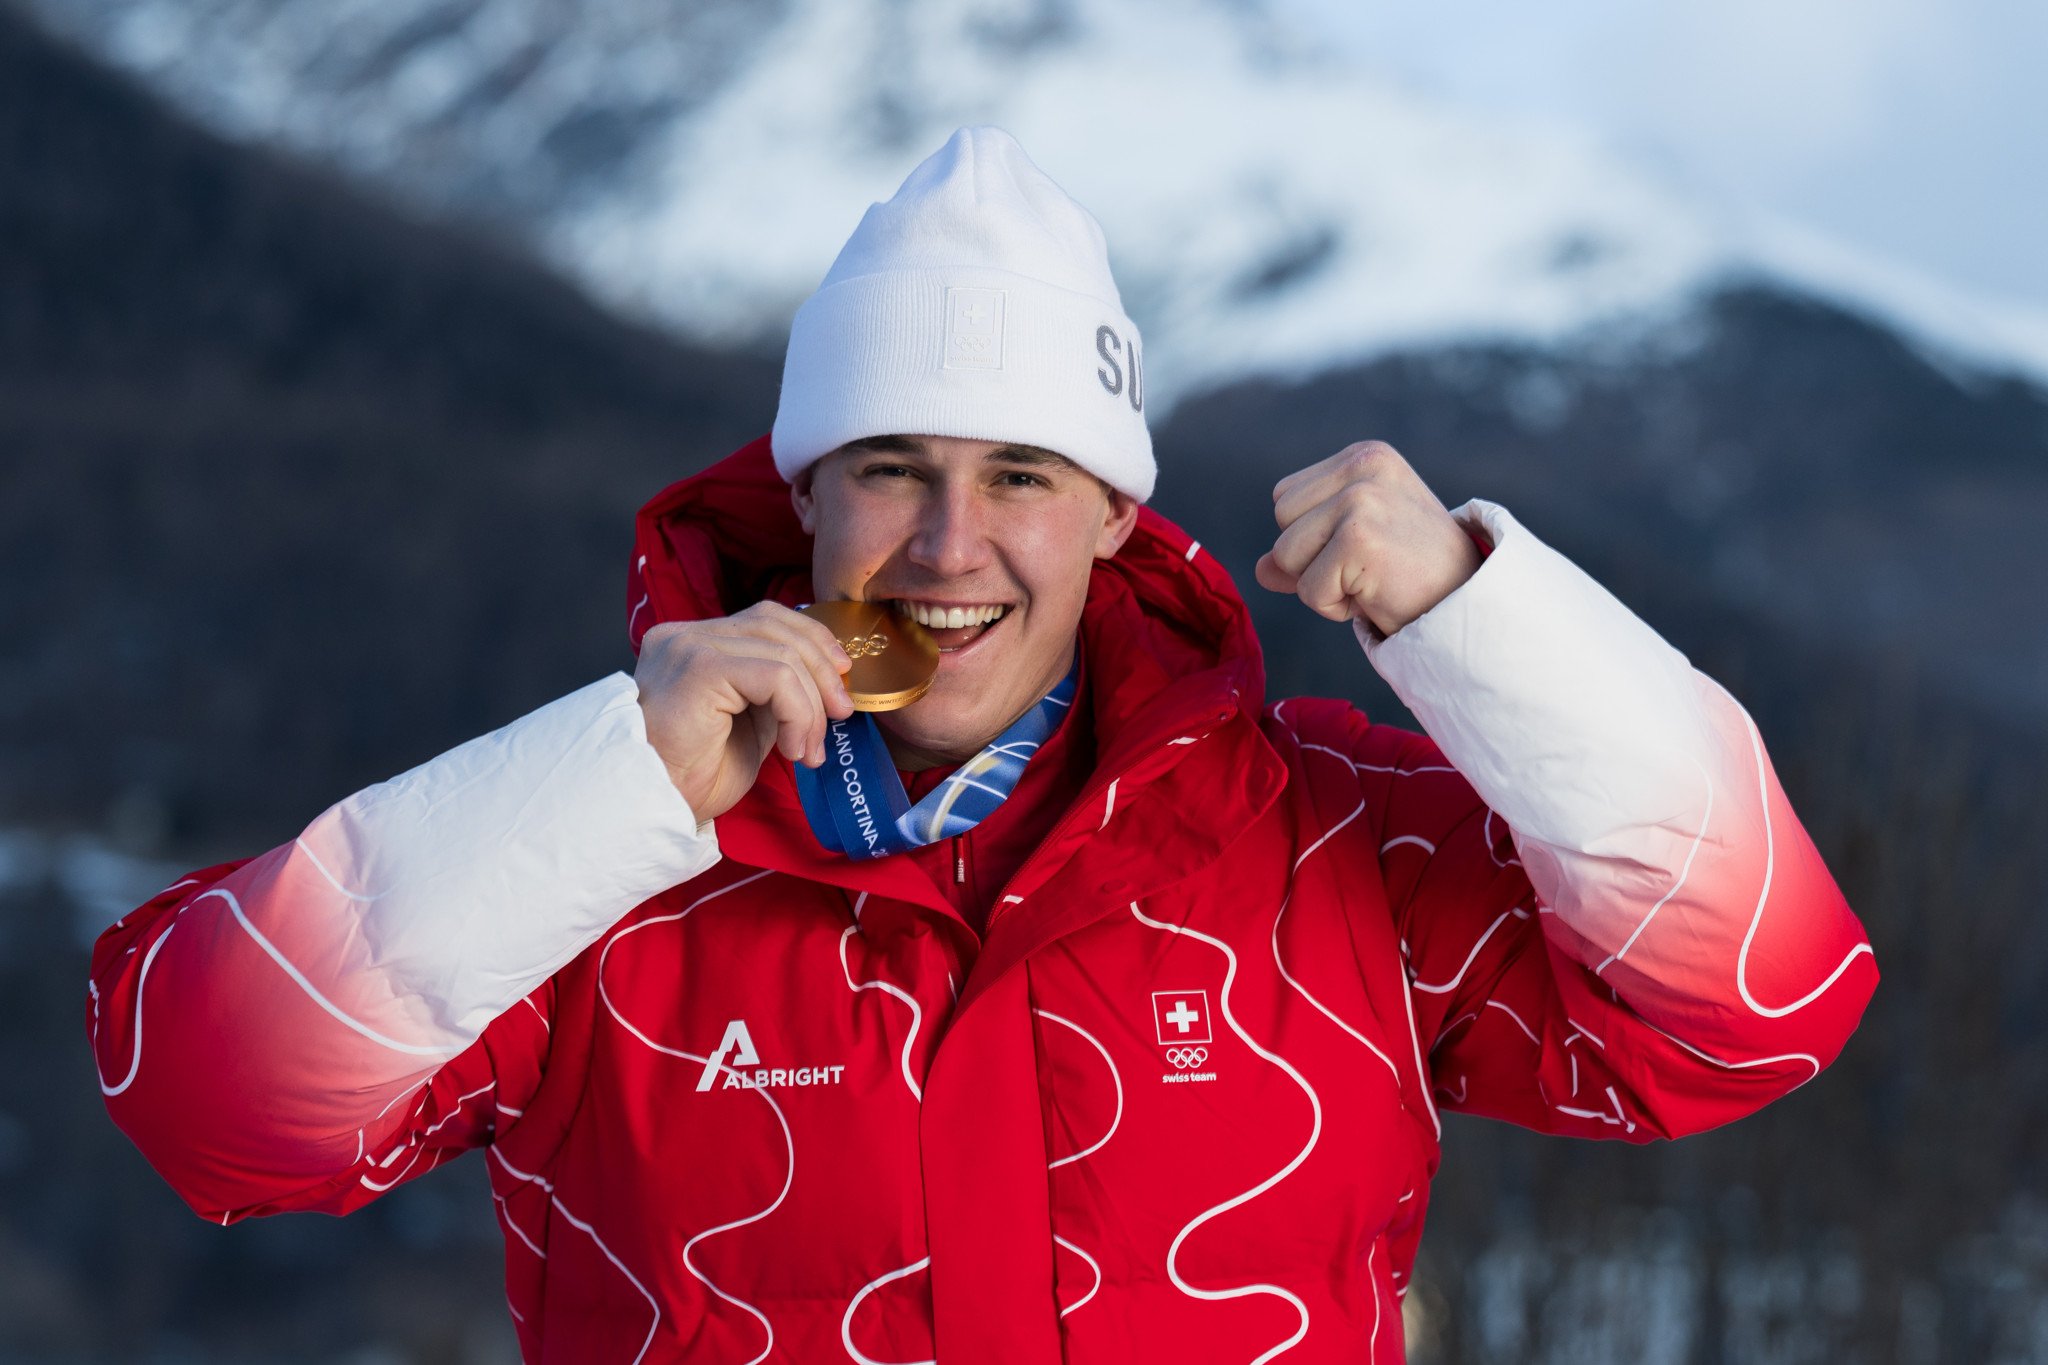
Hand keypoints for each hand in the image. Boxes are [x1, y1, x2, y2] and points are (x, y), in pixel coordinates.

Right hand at [634, 603, 853, 822]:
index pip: (765, 618)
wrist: (652, 809)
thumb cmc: (691, 778)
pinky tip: (792, 750)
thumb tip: (828, 682)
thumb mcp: (746, 724)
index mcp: (692, 643)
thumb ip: (774, 694)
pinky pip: (776, 677)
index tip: (840, 678)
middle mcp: (684, 635)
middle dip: (822, 670)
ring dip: (811, 706)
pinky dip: (798, 714)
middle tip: (842, 715)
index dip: (812, 640)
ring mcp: (689, 647)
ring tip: (809, 750)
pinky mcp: (700, 669)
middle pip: (776, 625)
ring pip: (783, 654)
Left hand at [1254, 441, 1482, 636]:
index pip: (1284, 497)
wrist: (1467, 603)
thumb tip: (1259, 569)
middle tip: (1367, 566)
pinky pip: (1307, 590)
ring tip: (1370, 579)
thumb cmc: (1413, 573)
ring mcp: (1361, 500)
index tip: (1364, 546)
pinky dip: (1335, 607)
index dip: (1313, 536)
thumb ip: (1303, 550)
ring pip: (1285, 556)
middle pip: (1280, 522)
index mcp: (1364, 456)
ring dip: (1321, 584)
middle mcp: (1362, 468)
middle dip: (1311, 559)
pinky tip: (1376, 594)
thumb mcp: (1354, 548)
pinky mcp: (1358, 539)